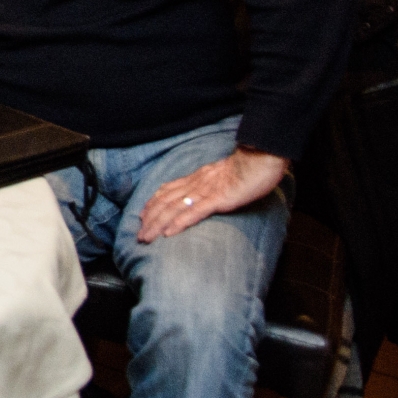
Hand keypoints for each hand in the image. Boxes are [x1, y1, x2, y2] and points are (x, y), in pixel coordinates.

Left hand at [138, 146, 286, 243]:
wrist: (259, 160)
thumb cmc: (246, 168)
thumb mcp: (221, 175)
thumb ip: (210, 183)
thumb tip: (206, 193)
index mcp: (196, 178)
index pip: (167, 191)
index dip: (153, 203)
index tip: (142, 215)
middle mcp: (195, 184)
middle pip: (165, 202)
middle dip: (149, 219)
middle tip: (139, 234)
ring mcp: (204, 192)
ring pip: (173, 209)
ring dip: (157, 224)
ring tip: (146, 237)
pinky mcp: (217, 199)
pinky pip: (194, 212)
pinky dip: (178, 223)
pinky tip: (168, 233)